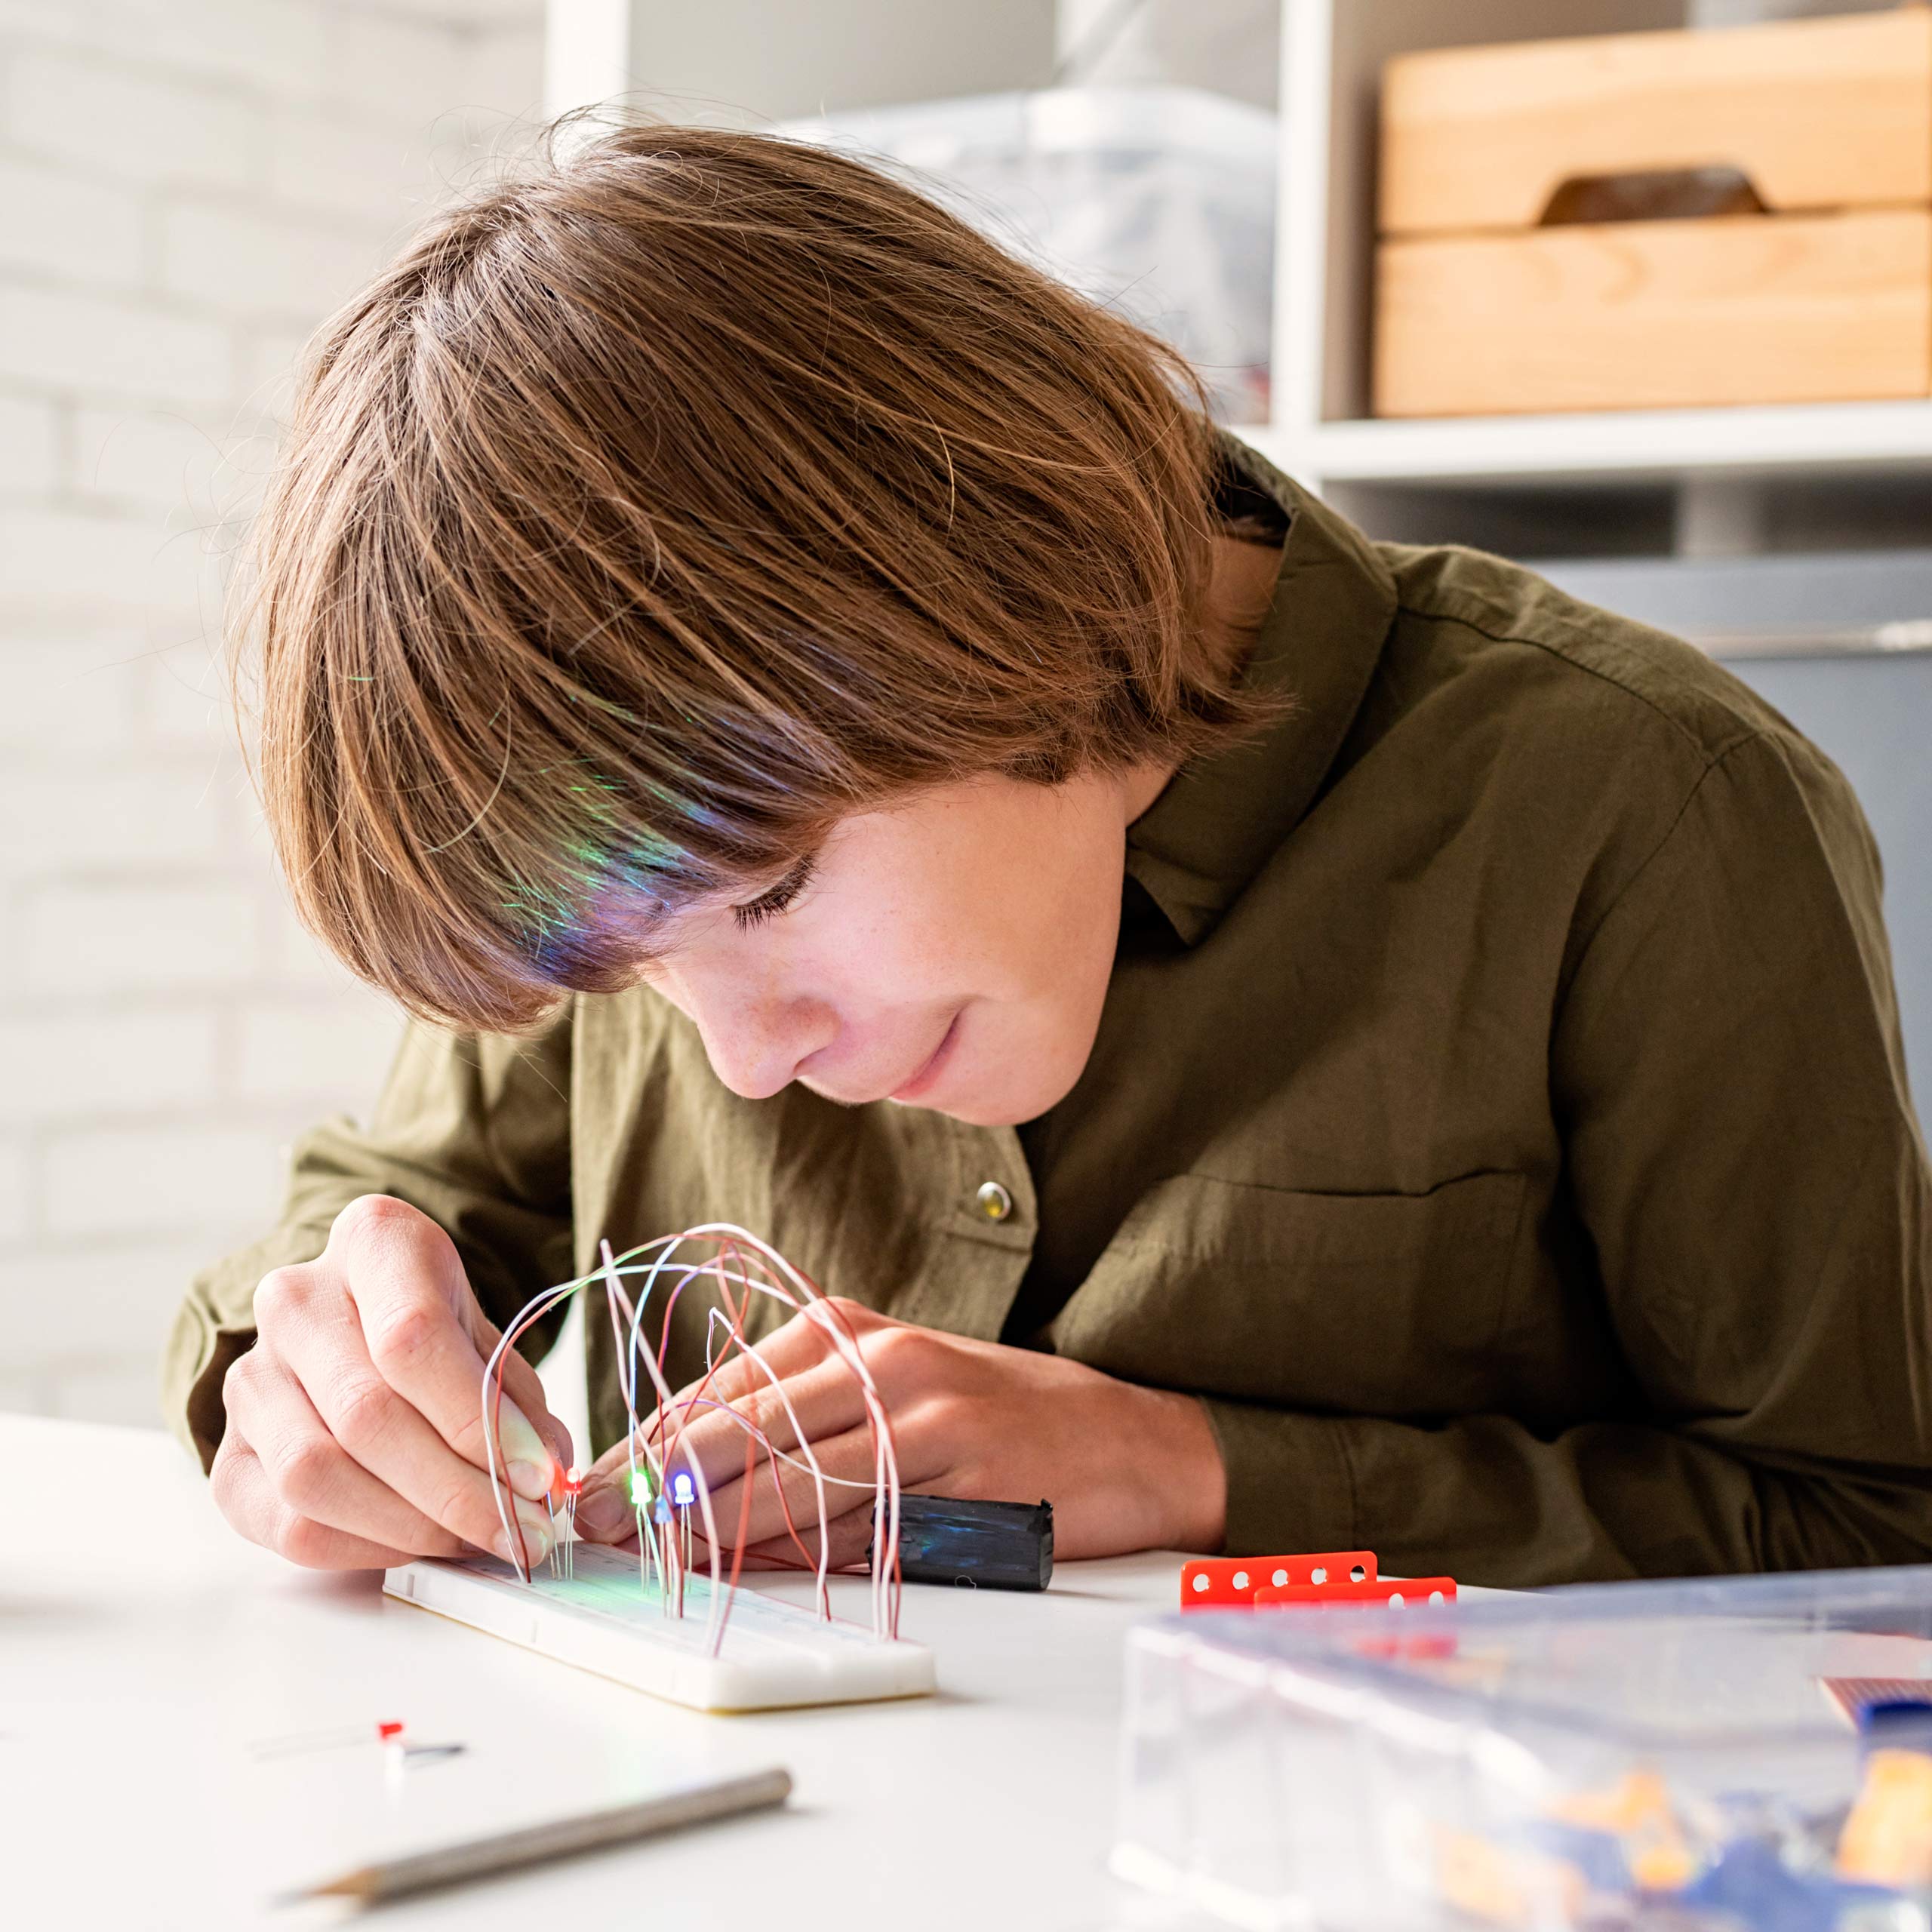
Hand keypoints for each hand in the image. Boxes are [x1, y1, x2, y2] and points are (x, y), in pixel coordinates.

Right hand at [211, 1194, 570, 1570]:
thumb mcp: (488, 1333)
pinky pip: (286, 1522)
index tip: (534, 1476)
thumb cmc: (433, 1323)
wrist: (355, 1319)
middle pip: (365, 1414)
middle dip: (455, 1490)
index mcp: (373, 1243)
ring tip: (472, 1537)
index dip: (476, 1420)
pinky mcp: (229, 1454)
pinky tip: (416, 1543)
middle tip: (518, 1529)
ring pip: (314, 1474)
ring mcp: (251, 1377)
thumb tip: (543, 1475)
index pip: (412, 1336)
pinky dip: (362, 1548)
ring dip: (408, 1525)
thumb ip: (516, 1399)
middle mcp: (295, 1302)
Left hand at [573, 1301, 1224, 1564]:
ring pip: (796, 1477)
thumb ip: (797, 1427)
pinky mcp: (964, 1477)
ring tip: (657, 1554)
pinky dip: (808, 1553)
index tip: (592, 1483)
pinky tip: (760, 1571)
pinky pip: (867, 1525)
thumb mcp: (886, 1393)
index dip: (651, 1438)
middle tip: (596, 1522)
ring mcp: (926, 1416)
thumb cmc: (991, 1417)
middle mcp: (881, 1360)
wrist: (1123, 1438)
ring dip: (716, 1524)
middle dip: (660, 1479)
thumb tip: (690, 1489)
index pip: (724, 1383)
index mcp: (849, 1329)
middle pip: (746, 1423)